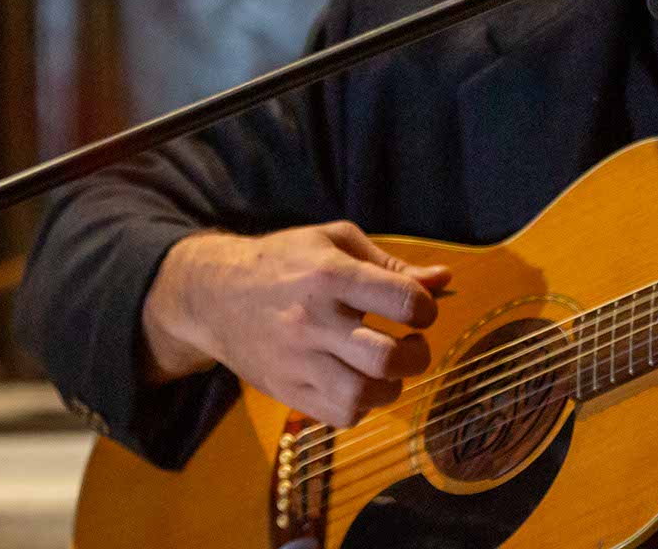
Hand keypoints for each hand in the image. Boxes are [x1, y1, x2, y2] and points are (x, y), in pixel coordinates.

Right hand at [141, 221, 451, 427]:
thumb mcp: (335, 242)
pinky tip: (360, 383)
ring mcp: (297, 361)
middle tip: (412, 344)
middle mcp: (313, 322)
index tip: (420, 310)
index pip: (402, 301)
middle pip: (386, 358)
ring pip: (363, 396)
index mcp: (331, 276)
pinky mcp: (285, 391)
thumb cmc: (284, 261)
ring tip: (389, 369)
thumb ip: (392, 264)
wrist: (213, 295)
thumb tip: (444, 279)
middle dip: (417, 355)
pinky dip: (362, 405)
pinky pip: (339, 416)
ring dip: (391, 387)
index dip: (426, 309)